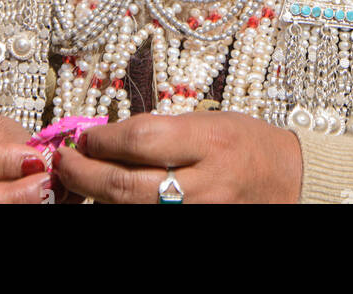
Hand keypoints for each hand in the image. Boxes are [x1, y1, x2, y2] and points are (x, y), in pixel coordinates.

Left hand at [55, 111, 302, 204]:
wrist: (287, 182)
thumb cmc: (245, 144)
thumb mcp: (207, 121)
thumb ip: (160, 132)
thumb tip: (107, 139)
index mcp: (208, 142)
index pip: (139, 140)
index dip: (102, 139)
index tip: (84, 135)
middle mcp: (204, 185)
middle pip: (126, 186)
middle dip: (85, 174)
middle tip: (65, 162)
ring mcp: (201, 215)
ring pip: (130, 213)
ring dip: (97, 199)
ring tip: (81, 182)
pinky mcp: (197, 230)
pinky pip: (146, 224)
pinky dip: (122, 213)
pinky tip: (109, 202)